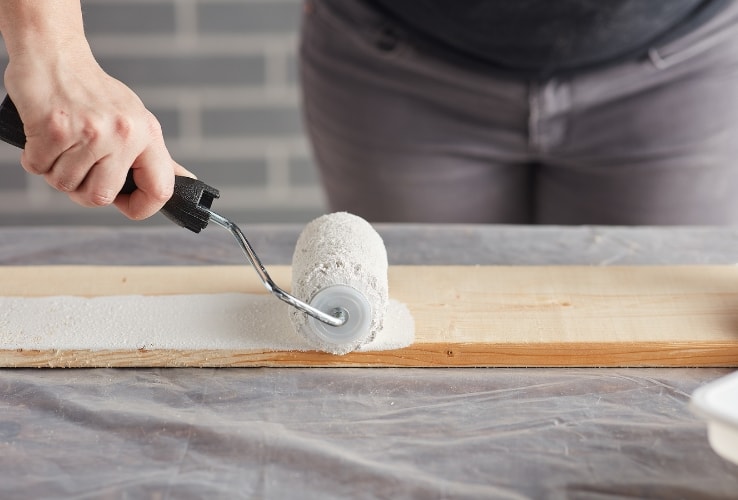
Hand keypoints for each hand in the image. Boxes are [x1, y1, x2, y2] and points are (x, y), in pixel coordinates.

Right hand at [0, 1, 191, 219]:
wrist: (55, 53)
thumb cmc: (93, 91)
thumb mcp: (135, 119)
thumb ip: (152, 155)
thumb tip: (185, 180)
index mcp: (147, 134)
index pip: (160, 190)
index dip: (141, 207)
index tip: (124, 203)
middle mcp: (123, 134)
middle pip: (101, 196)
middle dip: (82, 191)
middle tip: (77, 169)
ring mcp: (90, 132)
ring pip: (66, 184)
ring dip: (56, 172)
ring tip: (61, 146)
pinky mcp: (55, 129)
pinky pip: (39, 168)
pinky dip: (35, 158)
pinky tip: (42, 137)